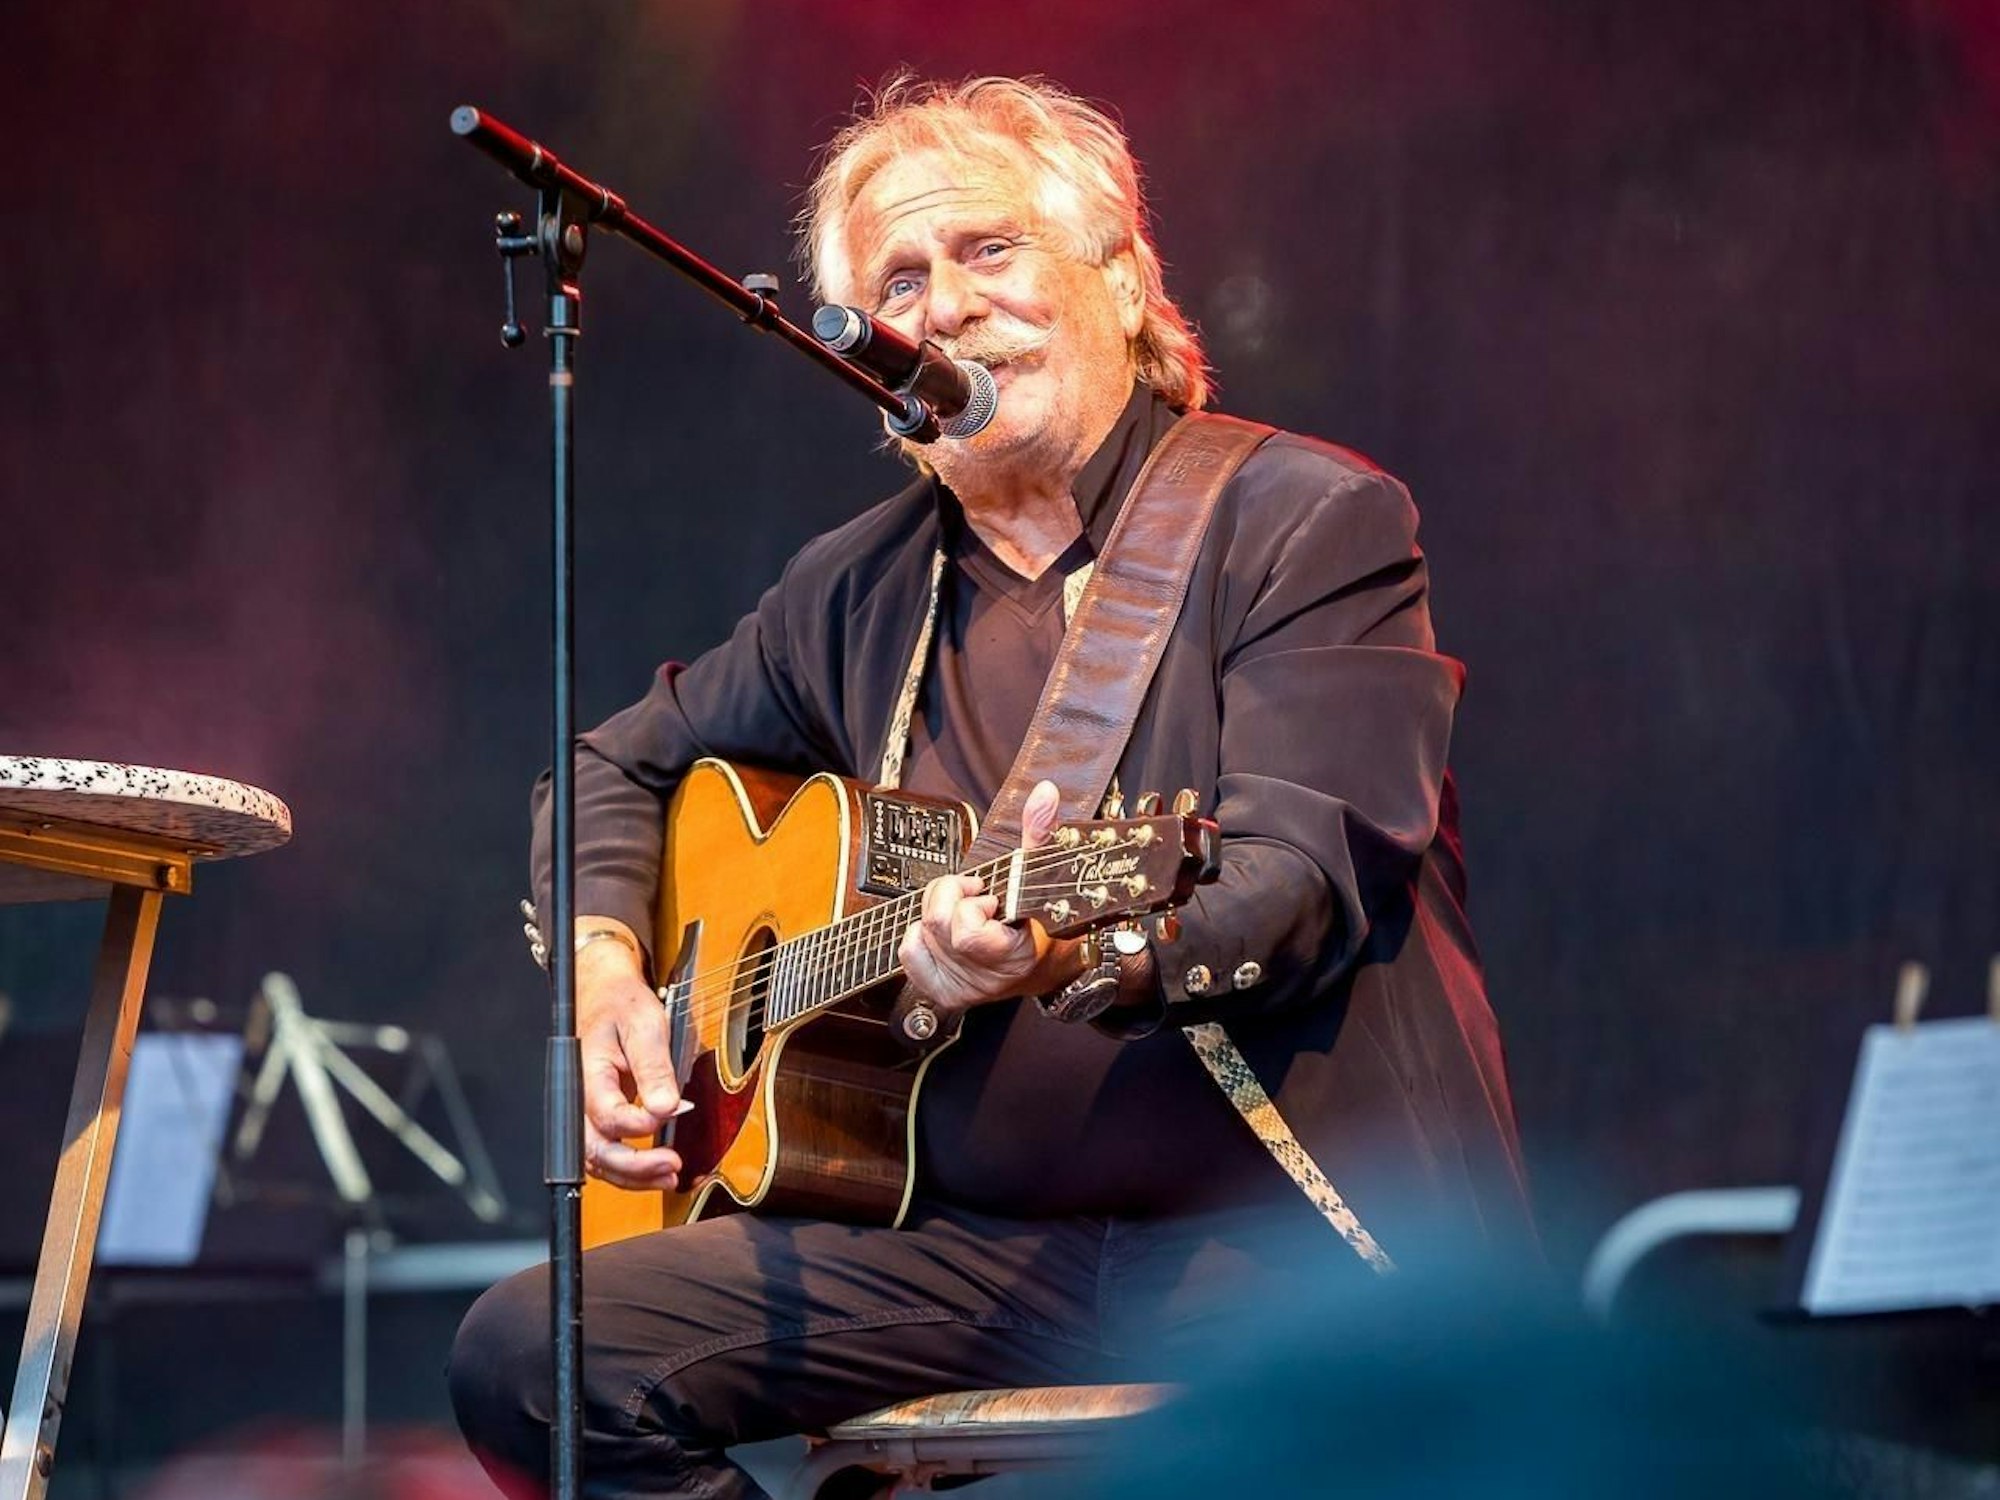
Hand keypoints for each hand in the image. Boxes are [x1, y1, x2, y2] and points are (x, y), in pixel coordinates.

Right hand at [575, 926, 683, 1190]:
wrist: (606, 992)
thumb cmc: (622, 1004)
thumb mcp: (645, 1024)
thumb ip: (653, 1066)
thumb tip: (666, 1107)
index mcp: (588, 1073)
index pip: (607, 1114)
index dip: (638, 1123)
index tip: (672, 1112)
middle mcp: (582, 1099)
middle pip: (595, 1149)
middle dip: (633, 1167)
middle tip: (671, 1165)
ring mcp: (589, 1110)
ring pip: (600, 1159)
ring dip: (633, 1175)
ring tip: (670, 1175)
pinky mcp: (601, 1116)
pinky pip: (609, 1151)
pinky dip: (631, 1168)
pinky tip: (657, 1168)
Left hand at [898, 780, 1081, 1013]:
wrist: (1039, 965)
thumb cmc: (1039, 919)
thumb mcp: (1040, 875)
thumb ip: (1040, 832)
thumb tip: (1044, 792)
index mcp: (1014, 956)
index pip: (967, 933)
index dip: (971, 905)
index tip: (991, 896)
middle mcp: (986, 979)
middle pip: (936, 924)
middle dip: (952, 897)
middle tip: (975, 896)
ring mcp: (962, 988)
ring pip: (921, 933)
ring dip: (939, 913)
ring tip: (966, 914)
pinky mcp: (942, 993)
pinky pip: (908, 952)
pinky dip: (920, 935)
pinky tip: (946, 931)